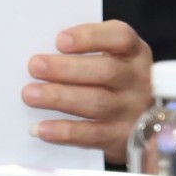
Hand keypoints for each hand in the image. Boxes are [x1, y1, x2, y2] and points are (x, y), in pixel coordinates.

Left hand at [24, 20, 152, 163]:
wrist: (145, 122)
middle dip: (66, 68)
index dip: (90, 37)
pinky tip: (42, 128)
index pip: (121, 37)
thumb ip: (82, 52)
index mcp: (135, 52)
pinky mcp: (125, 138)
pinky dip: (66, 131)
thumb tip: (43, 56)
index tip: (59, 40)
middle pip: (106, 71)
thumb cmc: (112, 79)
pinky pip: (94, 135)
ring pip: (98, 103)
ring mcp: (134, 110)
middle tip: (35, 66)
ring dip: (60, 98)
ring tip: (30, 94)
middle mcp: (139, 80)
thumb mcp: (109, 57)